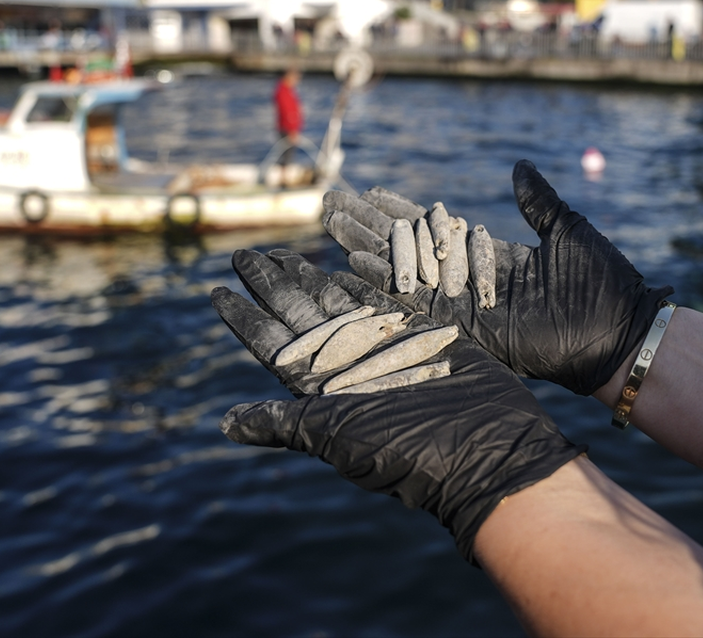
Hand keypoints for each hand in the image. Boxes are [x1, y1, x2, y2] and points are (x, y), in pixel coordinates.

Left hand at [212, 249, 584, 561]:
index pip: (272, 346)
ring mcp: (386, 351)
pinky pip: (385, 303)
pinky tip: (343, 263)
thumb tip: (224, 424)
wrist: (486, 448)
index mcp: (322, 393)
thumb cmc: (410, 450)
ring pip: (338, 306)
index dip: (244, 318)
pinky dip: (363, 284)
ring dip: (310, 279)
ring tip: (282, 253)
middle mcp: (349, 369)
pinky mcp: (423, 338)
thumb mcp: (338, 436)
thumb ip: (284, 422)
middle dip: (273, 286)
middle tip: (246, 255)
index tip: (216, 291)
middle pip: (300, 317)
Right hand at [322, 160, 673, 395]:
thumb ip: (537, 200)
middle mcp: (468, 281)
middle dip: (368, 225)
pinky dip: (386, 281)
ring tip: (332, 223)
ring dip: (365, 246)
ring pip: (403, 270)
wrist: (618, 331)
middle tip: (330, 202)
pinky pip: (415, 301)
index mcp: (491, 257)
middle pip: (407, 247)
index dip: (400, 209)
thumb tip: (520, 165)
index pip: (434, 228)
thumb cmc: (602, 282)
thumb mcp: (566, 228)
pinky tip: (354, 261)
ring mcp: (463, 305)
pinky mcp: (465, 326)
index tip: (369, 189)